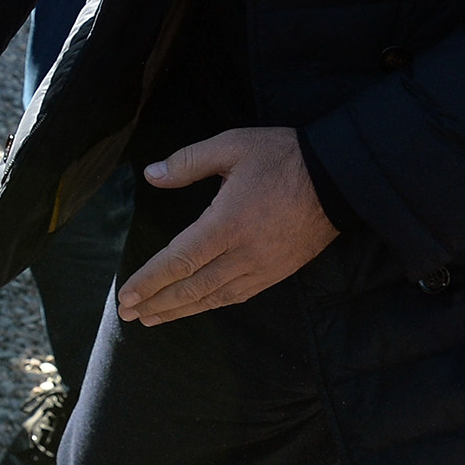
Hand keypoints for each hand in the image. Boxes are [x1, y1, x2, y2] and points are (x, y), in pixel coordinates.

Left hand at [116, 128, 337, 326]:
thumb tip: (151, 175)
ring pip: (215, 297)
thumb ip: (188, 161)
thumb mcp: (232, 145)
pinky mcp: (279, 271)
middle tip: (127, 315)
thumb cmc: (283, 156)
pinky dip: (212, 305)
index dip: (150, 281)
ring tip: (152, 319)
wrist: (340, 176)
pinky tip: (196, 307)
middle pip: (193, 287)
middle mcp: (244, 252)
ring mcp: (264, 266)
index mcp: (227, 222)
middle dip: (157, 303)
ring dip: (181, 310)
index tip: (125, 296)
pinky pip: (239, 295)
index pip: (179, 260)